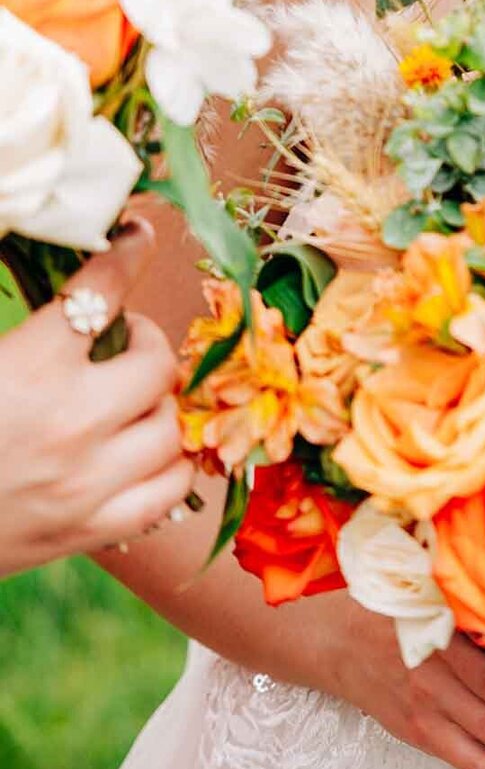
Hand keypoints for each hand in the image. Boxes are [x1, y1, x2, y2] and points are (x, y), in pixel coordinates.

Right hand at [0, 218, 194, 575]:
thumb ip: (27, 329)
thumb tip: (71, 297)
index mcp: (27, 369)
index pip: (100, 292)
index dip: (127, 255)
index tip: (139, 238)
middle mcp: (69, 423)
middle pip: (156, 364)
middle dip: (146, 343)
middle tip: (124, 343)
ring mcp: (86, 483)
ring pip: (172, 427)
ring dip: (158, 405)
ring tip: (133, 400)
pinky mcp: (91, 530)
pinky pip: (171, 489)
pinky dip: (169, 464)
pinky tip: (145, 453)